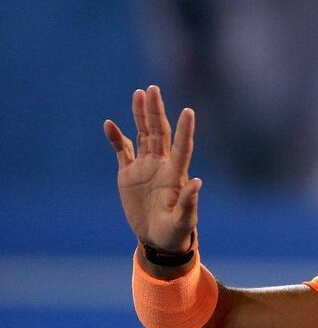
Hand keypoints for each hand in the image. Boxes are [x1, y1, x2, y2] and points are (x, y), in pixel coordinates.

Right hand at [103, 85, 200, 252]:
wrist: (158, 238)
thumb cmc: (175, 231)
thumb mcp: (182, 221)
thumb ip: (189, 202)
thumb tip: (198, 182)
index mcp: (176, 175)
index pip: (182, 147)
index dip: (184, 130)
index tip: (188, 111)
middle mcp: (161, 165)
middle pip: (159, 132)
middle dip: (156, 111)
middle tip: (153, 89)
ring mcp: (145, 167)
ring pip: (143, 134)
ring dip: (140, 115)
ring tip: (139, 93)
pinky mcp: (129, 173)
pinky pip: (122, 150)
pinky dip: (116, 138)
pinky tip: (109, 124)